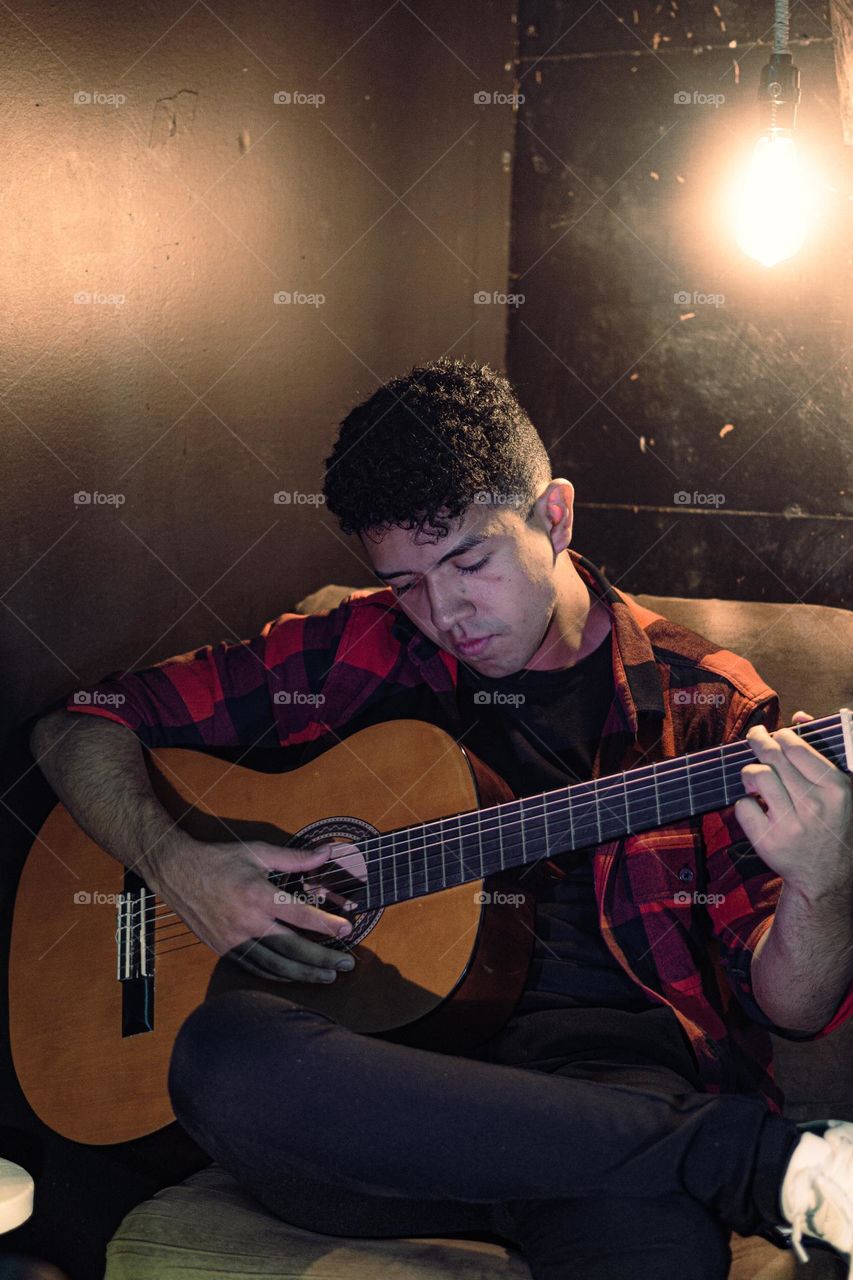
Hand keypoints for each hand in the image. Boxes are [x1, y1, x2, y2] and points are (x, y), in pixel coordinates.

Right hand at [143, 834, 360, 982]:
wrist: (176, 873)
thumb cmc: (218, 860)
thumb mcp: (257, 852)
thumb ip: (295, 857)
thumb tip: (327, 852)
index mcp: (258, 896)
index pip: (301, 916)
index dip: (327, 925)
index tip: (348, 930)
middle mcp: (247, 922)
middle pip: (293, 949)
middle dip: (324, 959)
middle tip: (348, 964)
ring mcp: (234, 940)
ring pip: (276, 965)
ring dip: (305, 974)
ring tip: (328, 977)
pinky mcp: (224, 949)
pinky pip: (256, 968)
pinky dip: (279, 975)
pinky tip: (295, 976)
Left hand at [735, 709, 852, 899]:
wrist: (827, 877)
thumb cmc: (832, 824)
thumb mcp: (840, 789)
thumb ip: (821, 750)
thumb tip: (799, 715)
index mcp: (835, 788)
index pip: (795, 747)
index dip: (780, 735)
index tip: (775, 734)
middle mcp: (813, 805)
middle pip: (771, 756)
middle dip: (758, 741)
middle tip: (755, 736)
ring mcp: (789, 824)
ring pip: (755, 776)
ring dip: (751, 773)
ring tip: (756, 778)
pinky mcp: (767, 841)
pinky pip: (742, 806)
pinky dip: (745, 803)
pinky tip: (758, 808)